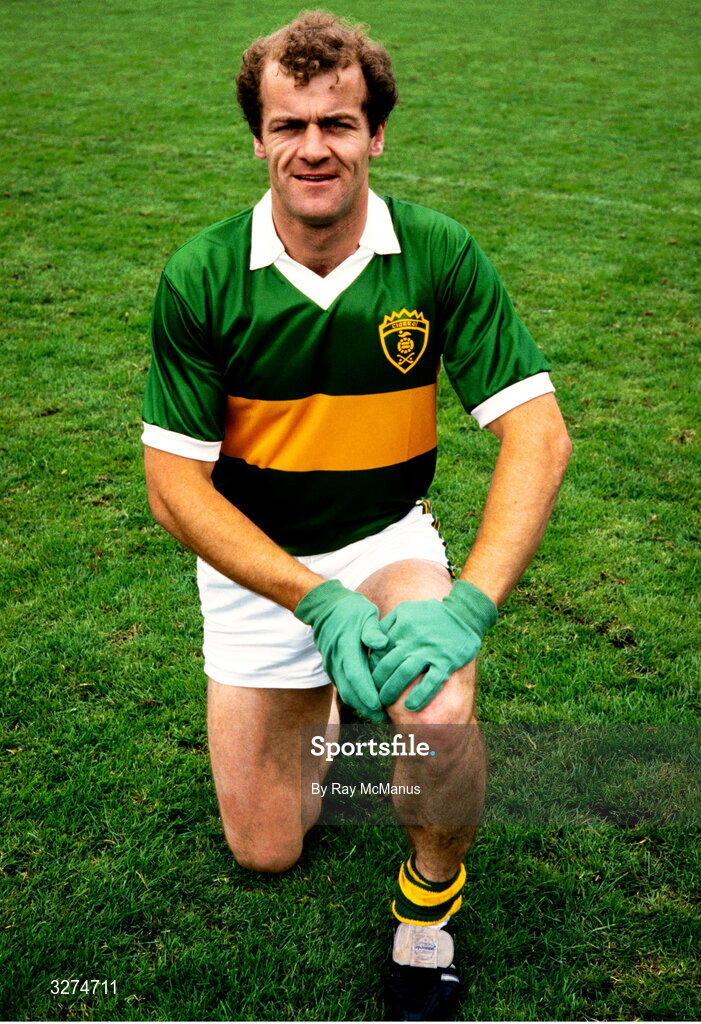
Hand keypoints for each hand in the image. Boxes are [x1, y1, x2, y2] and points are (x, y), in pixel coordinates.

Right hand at [294, 579, 389, 721]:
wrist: (325, 607)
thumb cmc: (351, 610)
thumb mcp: (366, 614)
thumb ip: (373, 631)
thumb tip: (383, 644)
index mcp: (346, 647)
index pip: (355, 675)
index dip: (366, 693)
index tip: (379, 706)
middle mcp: (336, 660)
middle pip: (349, 690)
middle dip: (366, 707)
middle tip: (385, 719)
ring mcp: (332, 665)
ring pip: (345, 691)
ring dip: (360, 705)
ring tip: (379, 714)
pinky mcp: (332, 667)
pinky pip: (343, 686)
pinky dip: (355, 697)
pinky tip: (368, 701)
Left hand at [371, 580, 497, 710]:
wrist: (465, 614)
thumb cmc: (430, 614)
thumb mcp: (405, 610)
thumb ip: (387, 624)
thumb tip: (372, 645)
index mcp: (401, 626)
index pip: (379, 651)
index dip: (372, 667)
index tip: (371, 678)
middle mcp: (413, 639)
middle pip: (388, 665)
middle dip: (378, 683)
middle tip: (375, 695)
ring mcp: (430, 651)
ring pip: (405, 674)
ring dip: (392, 691)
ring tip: (386, 702)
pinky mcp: (446, 661)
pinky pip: (431, 682)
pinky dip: (420, 696)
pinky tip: (411, 706)